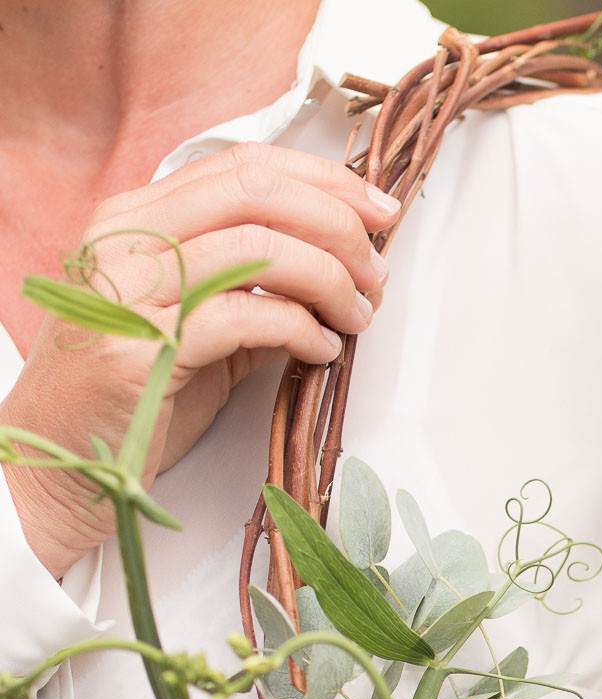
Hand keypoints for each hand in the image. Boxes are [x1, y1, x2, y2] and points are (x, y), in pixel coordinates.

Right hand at [0, 142, 400, 578]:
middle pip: (254, 191)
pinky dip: (299, 329)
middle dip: (336, 223)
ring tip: (357, 315)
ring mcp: (127, 291)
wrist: (60, 466)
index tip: (375, 209)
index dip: (321, 179)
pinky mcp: (142, 350)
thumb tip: (336, 278)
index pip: (241, 166)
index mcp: (134, 218)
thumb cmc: (127, 402)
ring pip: (254, 247)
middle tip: (377, 267)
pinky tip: (321, 351)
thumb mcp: (194, 329)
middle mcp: (125, 239)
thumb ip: (250, 293)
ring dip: (327, 279)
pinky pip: (244, 319)